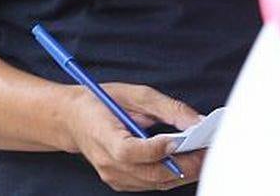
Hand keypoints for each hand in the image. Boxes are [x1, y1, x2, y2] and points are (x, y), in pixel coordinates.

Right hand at [59, 83, 204, 191]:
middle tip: (208, 149)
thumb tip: (196, 121)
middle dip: (186, 164)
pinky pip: (152, 185)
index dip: (157, 149)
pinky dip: (171, 174)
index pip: (130, 151)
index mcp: (103, 136)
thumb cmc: (98, 103)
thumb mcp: (131, 94)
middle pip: (151, 174)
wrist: (71, 119)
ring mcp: (113, 176)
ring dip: (184, 171)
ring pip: (157, 183)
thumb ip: (165, 107)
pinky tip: (182, 160)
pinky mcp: (121, 182)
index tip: (180, 140)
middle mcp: (107, 162)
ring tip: (201, 153)